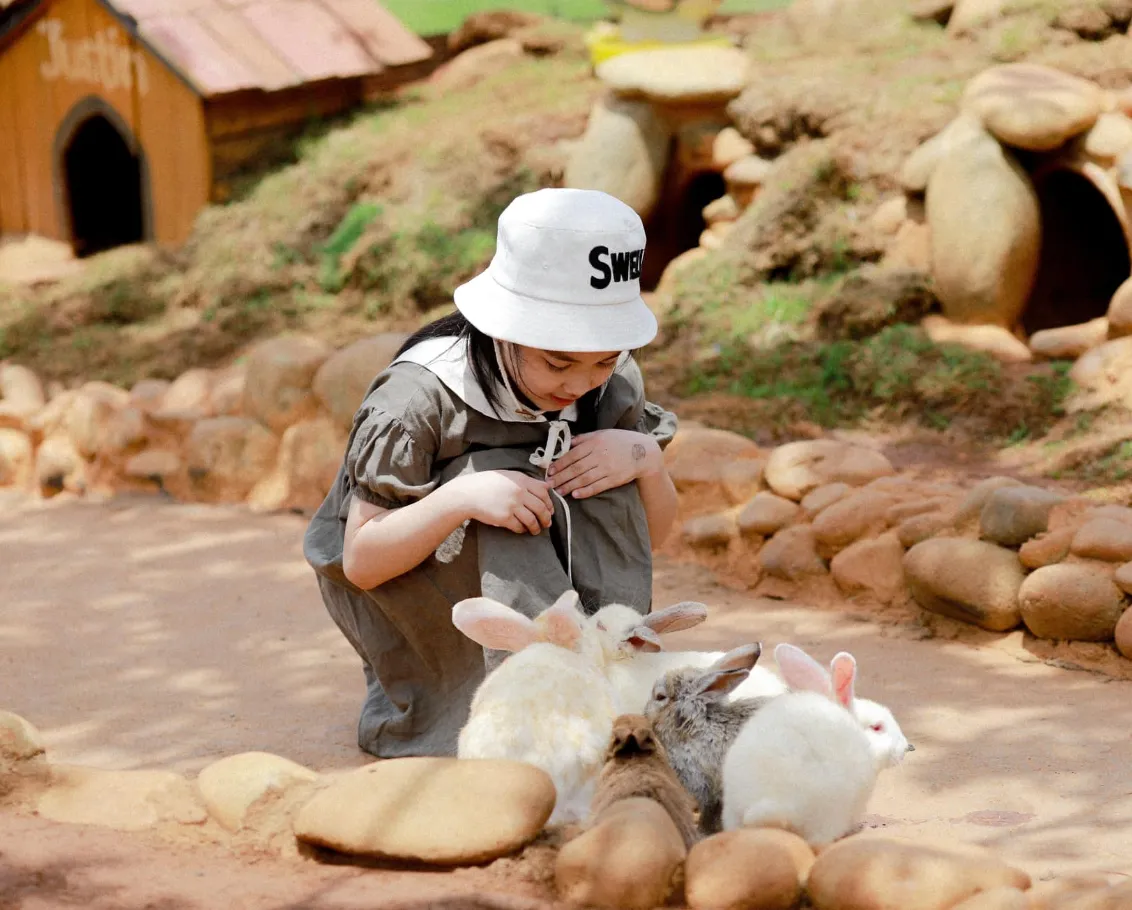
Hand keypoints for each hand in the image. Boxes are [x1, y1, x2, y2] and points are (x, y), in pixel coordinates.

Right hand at [449, 470, 553, 534]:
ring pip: (532, 520)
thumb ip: (526, 481)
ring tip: (536, 530)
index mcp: (521, 480)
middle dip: (546, 518)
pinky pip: (519, 526)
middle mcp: (519, 492)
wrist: (468, 493)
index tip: (550, 510)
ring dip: (536, 527)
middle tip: (547, 523)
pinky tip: (522, 530)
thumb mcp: (508, 476)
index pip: (543, 492)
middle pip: (541, 508)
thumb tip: (546, 487)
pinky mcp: (504, 517)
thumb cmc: (487, 483)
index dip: (550, 503)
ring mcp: (512, 505)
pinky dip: (522, 530)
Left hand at [547, 430, 661, 498]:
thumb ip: (584, 438)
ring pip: (584, 479)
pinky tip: (575, 494)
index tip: (550, 470)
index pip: (573, 455)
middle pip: (576, 468)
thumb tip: (568, 443)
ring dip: (569, 486)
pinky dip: (585, 491)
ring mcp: (607, 468)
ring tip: (558, 491)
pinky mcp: (614, 479)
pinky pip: (597, 486)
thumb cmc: (621, 441)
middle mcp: (600, 455)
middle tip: (549, 484)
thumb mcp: (602, 434)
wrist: (643, 451)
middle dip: (560, 477)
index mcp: (595, 443)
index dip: (560, 464)